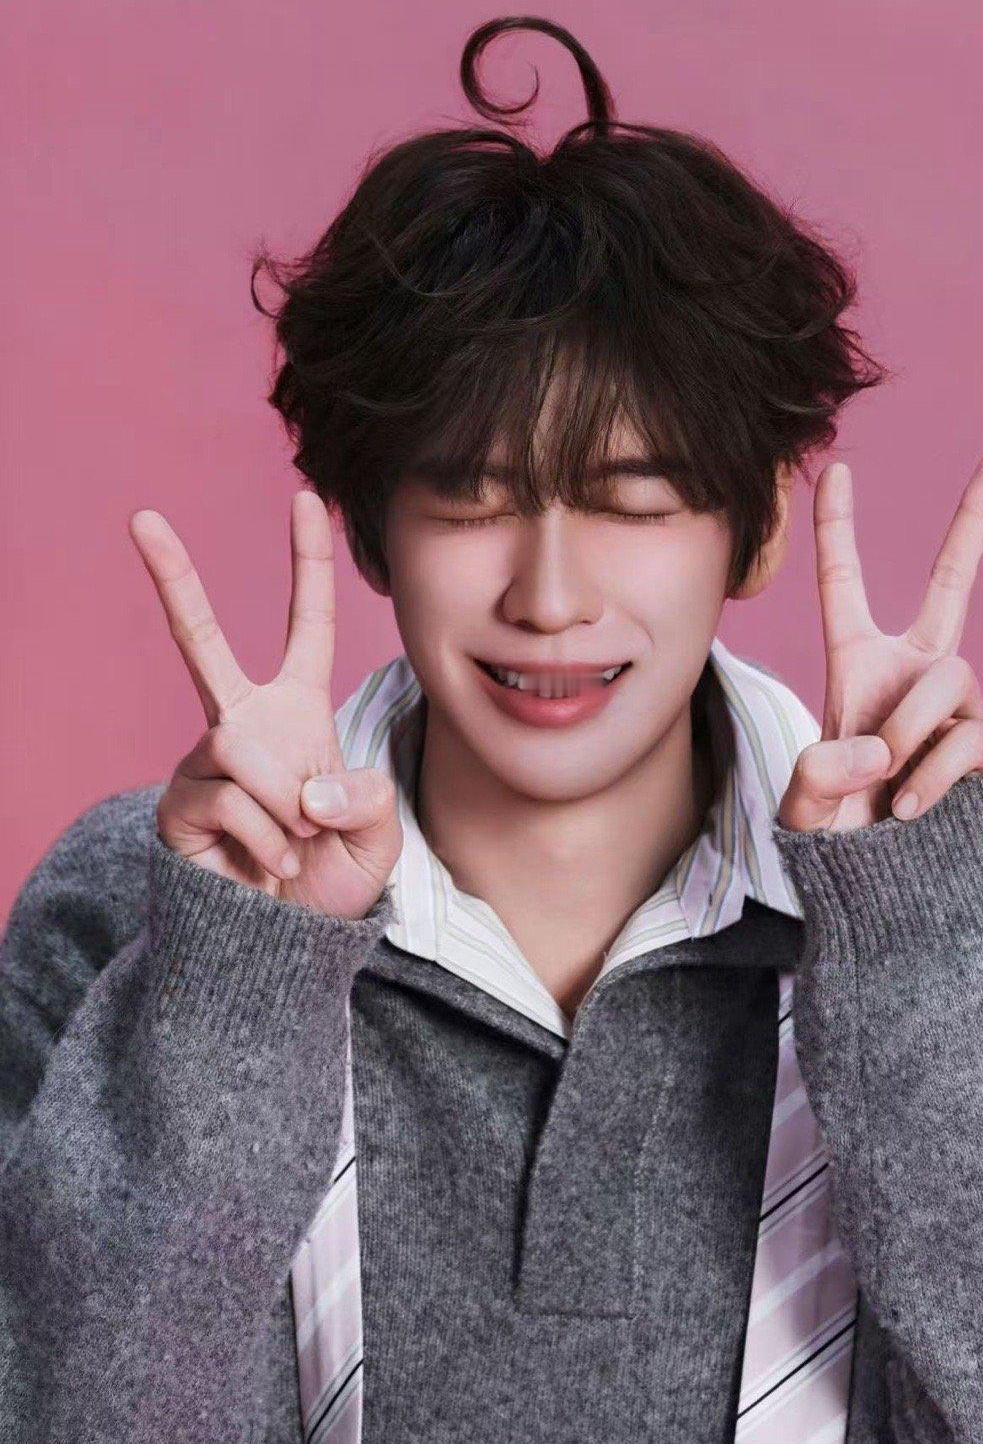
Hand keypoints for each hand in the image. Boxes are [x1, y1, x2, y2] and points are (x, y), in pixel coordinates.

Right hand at [129, 490, 402, 915]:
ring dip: (287, 807)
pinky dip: (267, 838)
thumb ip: (367, 797)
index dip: (308, 565)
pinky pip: (232, 798)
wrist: (287, 945)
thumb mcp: (379, 835)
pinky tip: (267, 866)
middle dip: (173, 578)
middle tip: (142, 519)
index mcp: (297, 712)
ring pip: (245, 750)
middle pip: (200, 642)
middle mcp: (244, 724)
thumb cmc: (331, 879)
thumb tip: (308, 784)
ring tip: (293, 846)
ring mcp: (206, 761)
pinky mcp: (180, 803)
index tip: (303, 499)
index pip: (305, 626)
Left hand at [777, 448, 982, 833]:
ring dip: (909, 728)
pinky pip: (968, 735)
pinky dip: (935, 772)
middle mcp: (915, 672)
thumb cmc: (841, 839)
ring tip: (887, 783)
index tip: (837, 469)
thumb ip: (816, 779)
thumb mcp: (805, 812)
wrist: (890, 888)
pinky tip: (910, 808)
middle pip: (952, 581)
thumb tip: (877, 746)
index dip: (836, 530)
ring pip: (944, 677)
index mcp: (857, 666)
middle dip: (976, 517)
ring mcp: (957, 706)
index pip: (844, 586)